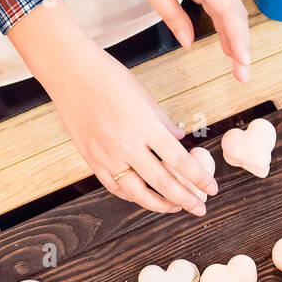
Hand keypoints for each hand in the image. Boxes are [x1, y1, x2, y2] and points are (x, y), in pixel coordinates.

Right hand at [10, 1, 217, 214]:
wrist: (69, 72)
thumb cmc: (108, 76)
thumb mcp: (143, 95)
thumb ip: (162, 121)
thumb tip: (179, 139)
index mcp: (146, 126)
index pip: (179, 161)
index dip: (198, 178)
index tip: (211, 189)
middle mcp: (127, 145)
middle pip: (163, 183)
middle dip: (186, 199)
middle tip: (200, 208)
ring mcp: (107, 155)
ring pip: (138, 193)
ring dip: (160, 205)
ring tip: (174, 208)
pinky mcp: (91, 159)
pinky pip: (115, 187)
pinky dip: (132, 196)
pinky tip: (144, 198)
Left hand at [123, 0, 250, 81]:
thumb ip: (172, 14)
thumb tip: (187, 41)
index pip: (229, 14)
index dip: (238, 42)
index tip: (242, 65)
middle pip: (236, 14)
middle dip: (241, 46)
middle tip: (242, 75)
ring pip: (232, 9)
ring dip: (236, 37)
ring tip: (237, 65)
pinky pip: (222, 2)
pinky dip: (226, 24)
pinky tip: (226, 42)